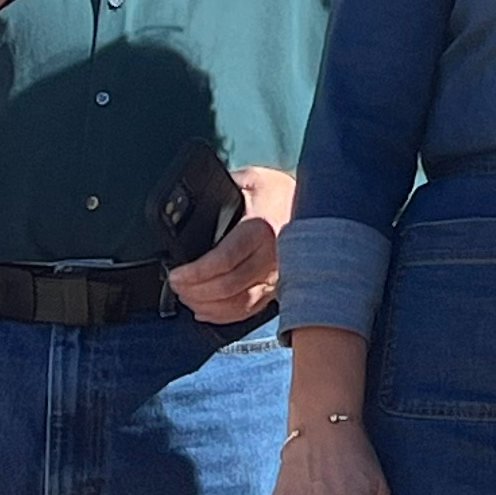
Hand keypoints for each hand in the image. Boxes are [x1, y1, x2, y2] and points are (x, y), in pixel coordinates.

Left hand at [165, 166, 291, 324]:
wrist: (319, 207)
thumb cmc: (283, 192)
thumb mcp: (253, 179)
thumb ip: (225, 187)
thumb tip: (197, 196)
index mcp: (262, 230)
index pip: (224, 261)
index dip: (196, 273)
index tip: (176, 274)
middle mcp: (272, 258)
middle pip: (228, 287)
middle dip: (195, 291)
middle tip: (175, 285)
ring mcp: (276, 277)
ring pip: (237, 304)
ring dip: (207, 305)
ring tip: (186, 296)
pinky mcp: (278, 288)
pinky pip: (249, 310)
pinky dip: (223, 315)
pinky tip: (205, 310)